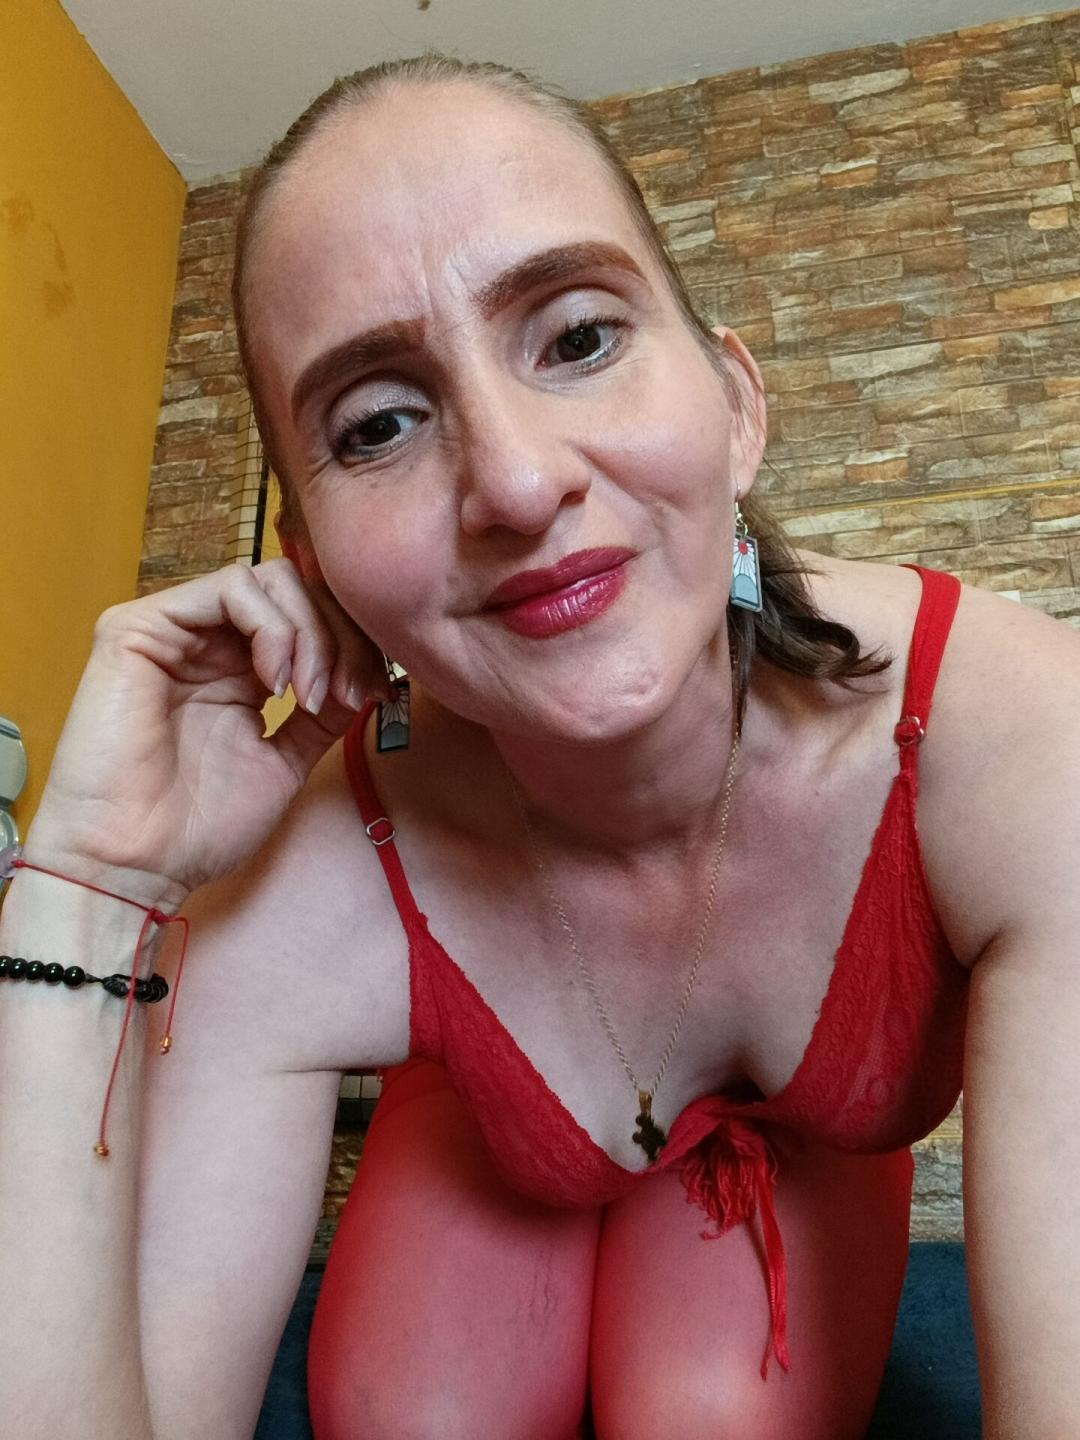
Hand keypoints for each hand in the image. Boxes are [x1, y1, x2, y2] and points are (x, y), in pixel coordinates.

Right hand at [25, 558, 388, 907]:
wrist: (136, 866)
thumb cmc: (196, 828)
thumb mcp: (285, 760)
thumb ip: (323, 712)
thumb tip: (372, 674)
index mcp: (237, 668)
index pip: (310, 615)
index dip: (354, 642)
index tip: (373, 694)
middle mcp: (206, 641)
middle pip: (298, 588)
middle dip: (341, 636)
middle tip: (348, 693)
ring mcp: (174, 630)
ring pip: (272, 579)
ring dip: (312, 633)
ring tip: (308, 696)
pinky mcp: (140, 627)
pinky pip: (231, 586)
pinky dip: (273, 627)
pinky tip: (275, 682)